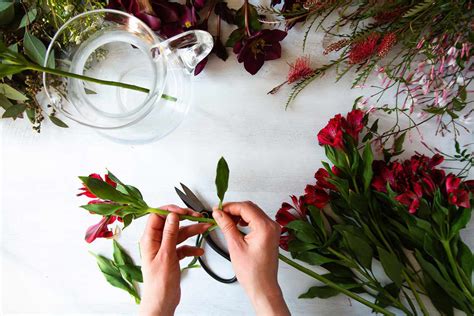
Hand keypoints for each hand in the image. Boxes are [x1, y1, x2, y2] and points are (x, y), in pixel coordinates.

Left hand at [139, 205, 210, 315]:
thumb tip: (172, 216)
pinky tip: (199, 250)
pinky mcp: (171, 257)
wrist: (162, 302)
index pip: (157, 216)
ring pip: (179, 234)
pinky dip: (191, 247)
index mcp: (149, 239)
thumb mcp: (166, 255)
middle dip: (185, 219)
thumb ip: (170, 234)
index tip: (184, 210)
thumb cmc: (159, 284)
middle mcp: (156, 242)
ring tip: (204, 228)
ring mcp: (164, 249)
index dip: (171, 210)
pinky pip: (182, 247)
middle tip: (197, 216)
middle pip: (171, 224)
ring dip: (192, 231)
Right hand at [213, 201, 289, 315]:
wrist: (262, 286)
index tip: (218, 209)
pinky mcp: (270, 234)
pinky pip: (257, 220)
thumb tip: (219, 214)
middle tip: (219, 214)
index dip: (229, 206)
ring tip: (225, 220)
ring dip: (239, 214)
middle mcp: (272, 226)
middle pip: (250, 208)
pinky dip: (245, 220)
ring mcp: (272, 229)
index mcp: (265, 227)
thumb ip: (227, 226)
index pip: (245, 207)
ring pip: (253, 213)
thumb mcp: (235, 246)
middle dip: (233, 209)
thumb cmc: (252, 272)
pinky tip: (236, 225)